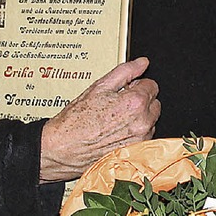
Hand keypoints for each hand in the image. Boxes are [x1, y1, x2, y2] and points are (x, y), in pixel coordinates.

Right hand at [39, 56, 160, 182]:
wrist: (61, 149)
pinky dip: (134, 131)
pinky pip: (143, 136)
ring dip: (138, 116)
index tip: (125, 89)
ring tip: (114, 118)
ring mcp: (139, 139)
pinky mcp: (134, 152)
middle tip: (118, 103)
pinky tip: (115, 131)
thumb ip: (126, 71)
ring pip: (150, 120)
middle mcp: (142, 122)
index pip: (151, 85)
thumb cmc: (77, 120)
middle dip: (139, 100)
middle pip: (153, 102)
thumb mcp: (99, 86)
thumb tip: (142, 63)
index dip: (136, 84)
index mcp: (135, 103)